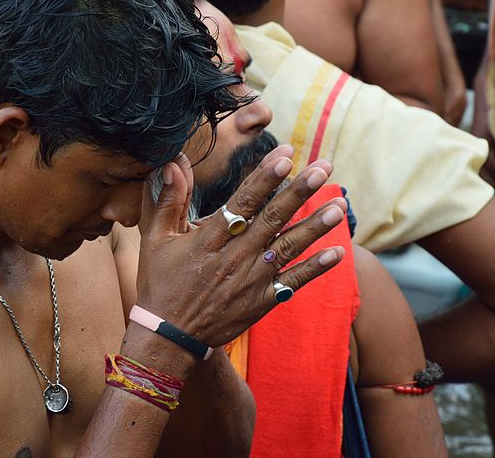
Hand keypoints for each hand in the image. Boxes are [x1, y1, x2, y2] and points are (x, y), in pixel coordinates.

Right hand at [135, 145, 345, 349]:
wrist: (169, 337)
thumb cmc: (160, 284)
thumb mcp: (155, 240)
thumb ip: (168, 200)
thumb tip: (175, 162)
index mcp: (208, 240)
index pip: (242, 202)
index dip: (265, 178)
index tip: (285, 156)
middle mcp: (233, 258)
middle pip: (272, 219)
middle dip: (299, 192)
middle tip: (323, 168)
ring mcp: (250, 281)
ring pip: (288, 248)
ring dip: (315, 226)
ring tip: (340, 205)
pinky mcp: (261, 301)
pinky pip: (293, 283)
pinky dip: (316, 269)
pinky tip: (338, 252)